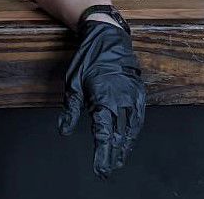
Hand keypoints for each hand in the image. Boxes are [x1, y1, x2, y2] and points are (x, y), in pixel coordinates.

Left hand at [58, 20, 146, 177]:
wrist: (106, 35)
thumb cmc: (88, 58)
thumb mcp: (72, 83)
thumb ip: (70, 110)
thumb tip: (64, 130)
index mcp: (102, 99)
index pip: (104, 135)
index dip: (103, 155)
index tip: (100, 169)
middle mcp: (120, 99)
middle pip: (119, 135)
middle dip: (114, 154)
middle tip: (108, 168)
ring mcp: (132, 94)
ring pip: (131, 128)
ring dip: (126, 145)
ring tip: (119, 157)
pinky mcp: (138, 89)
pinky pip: (139, 115)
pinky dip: (135, 129)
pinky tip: (130, 136)